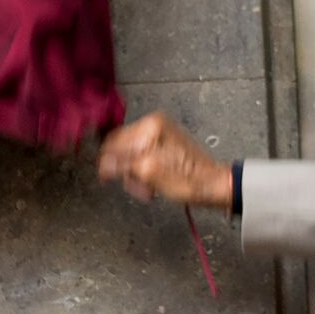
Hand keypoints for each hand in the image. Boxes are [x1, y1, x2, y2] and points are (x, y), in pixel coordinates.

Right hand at [96, 113, 230, 208]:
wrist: (213, 185)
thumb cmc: (186, 180)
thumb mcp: (148, 172)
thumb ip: (122, 164)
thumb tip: (101, 163)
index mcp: (150, 125)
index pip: (114, 140)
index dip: (106, 161)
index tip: (105, 179)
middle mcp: (154, 124)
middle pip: (122, 147)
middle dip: (125, 170)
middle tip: (136, 187)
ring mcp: (161, 134)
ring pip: (132, 155)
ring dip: (135, 175)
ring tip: (147, 189)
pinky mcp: (166, 145)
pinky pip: (144, 157)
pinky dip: (144, 172)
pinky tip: (152, 184)